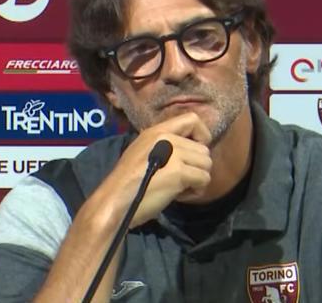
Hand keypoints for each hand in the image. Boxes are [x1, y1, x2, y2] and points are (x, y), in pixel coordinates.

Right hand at [103, 112, 212, 227]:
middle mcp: (167, 137)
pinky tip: (178, 196)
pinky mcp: (178, 172)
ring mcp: (174, 154)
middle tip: (180, 180)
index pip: (192, 119)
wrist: (115, 201)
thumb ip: (165, 147)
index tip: (193, 154)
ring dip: (197, 180)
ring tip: (178, 188)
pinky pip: (204, 179)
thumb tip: (189, 151)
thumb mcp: (144, 153)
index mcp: (157, 131)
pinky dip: (195, 191)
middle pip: (204, 149)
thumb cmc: (128, 183)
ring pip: (207, 164)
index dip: (201, 135)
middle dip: (197, 167)